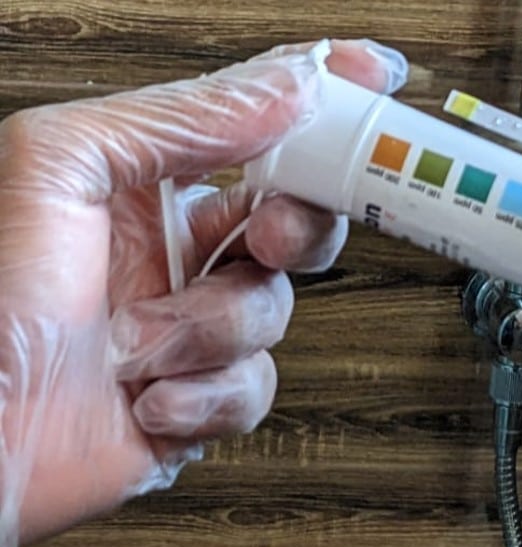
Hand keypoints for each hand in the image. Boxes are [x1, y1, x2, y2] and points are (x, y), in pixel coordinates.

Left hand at [0, 38, 407, 546]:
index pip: (254, 124)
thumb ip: (181, 121)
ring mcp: (193, 324)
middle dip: (301, 227)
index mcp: (147, 183)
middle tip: (273, 235)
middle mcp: (178, 249)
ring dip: (211, 331)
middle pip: (295, 216)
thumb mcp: (60, 169)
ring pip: (276, 309)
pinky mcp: (204, 395)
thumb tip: (287, 90)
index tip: (371, 82)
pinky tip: (147, 398)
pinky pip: (256, 387)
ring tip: (136, 344)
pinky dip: (207, 398)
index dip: (318, 99)